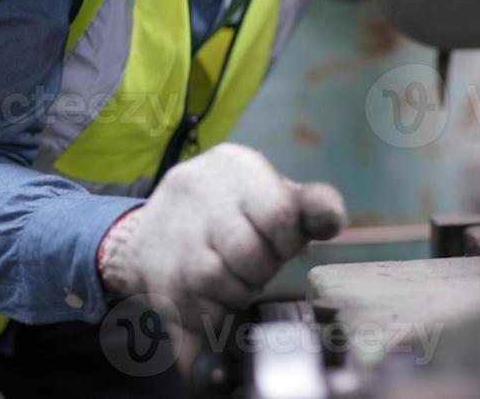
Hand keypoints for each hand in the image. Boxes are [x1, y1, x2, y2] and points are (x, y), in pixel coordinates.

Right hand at [97, 144, 345, 368]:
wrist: (147, 231)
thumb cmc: (228, 212)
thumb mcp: (268, 194)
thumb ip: (307, 207)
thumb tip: (332, 218)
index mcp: (235, 165)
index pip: (279, 214)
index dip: (288, 241)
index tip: (283, 245)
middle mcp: (198, 191)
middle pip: (251, 255)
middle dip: (263, 270)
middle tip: (255, 265)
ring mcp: (174, 234)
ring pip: (226, 285)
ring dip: (240, 292)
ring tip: (233, 277)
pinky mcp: (156, 277)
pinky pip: (201, 312)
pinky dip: (217, 314)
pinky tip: (211, 295)